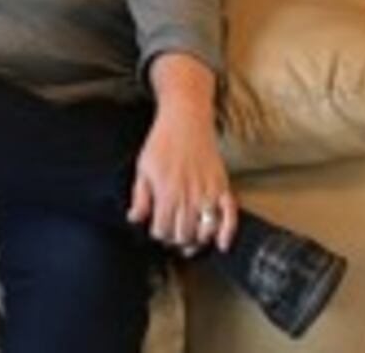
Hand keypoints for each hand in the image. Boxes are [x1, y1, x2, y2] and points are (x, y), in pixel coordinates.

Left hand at [127, 104, 236, 253]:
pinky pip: (230, 216)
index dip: (158, 234)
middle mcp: (188, 195)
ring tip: (190, 241)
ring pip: (205, 230)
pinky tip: (220, 244)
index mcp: (166, 192)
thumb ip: (139, 197)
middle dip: (176, 240)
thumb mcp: (142, 169)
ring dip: (197, 241)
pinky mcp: (223, 187)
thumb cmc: (162, 143)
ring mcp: (208, 192)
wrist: (185, 121)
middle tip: (173, 237)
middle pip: (184, 234)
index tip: (157, 231)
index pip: (162, 229)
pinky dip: (227, 233)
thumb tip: (134, 219)